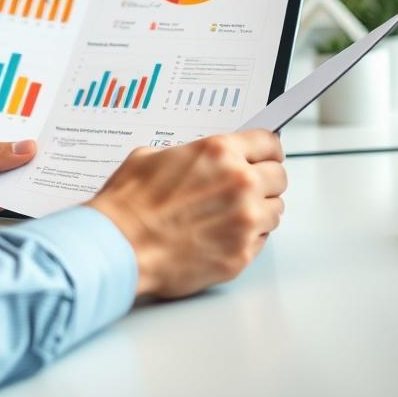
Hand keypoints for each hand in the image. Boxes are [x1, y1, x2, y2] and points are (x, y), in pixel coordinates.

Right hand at [88, 129, 285, 298]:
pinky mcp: (241, 253)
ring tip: (230, 216)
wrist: (118, 247)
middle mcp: (239, 182)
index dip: (267, 150)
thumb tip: (199, 159)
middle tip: (246, 189)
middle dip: (264, 181)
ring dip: (258, 211)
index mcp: (219, 152)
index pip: (269, 143)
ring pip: (275, 211)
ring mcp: (244, 220)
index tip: (266, 156)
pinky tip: (221, 236)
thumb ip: (189, 155)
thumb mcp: (152, 157)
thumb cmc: (128, 205)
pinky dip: (247, 238)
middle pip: (279, 177)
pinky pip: (261, 241)